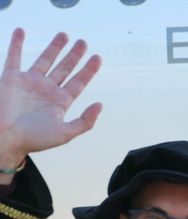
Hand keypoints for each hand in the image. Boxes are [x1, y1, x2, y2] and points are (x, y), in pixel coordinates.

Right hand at [0, 29, 102, 168]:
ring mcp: (30, 82)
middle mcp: (47, 90)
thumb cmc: (34, 139)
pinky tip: (21, 32)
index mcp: (60, 101)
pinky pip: (14, 57)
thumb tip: (100, 105)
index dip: (88, 70)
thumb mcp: (66, 133)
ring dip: (54, 47)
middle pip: (64, 68)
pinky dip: (17, 43)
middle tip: (83, 42)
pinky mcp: (11, 78)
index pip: (79, 82)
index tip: (98, 58)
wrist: (6, 137)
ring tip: (64, 35)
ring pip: (45, 60)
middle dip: (74, 55)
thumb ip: (85, 121)